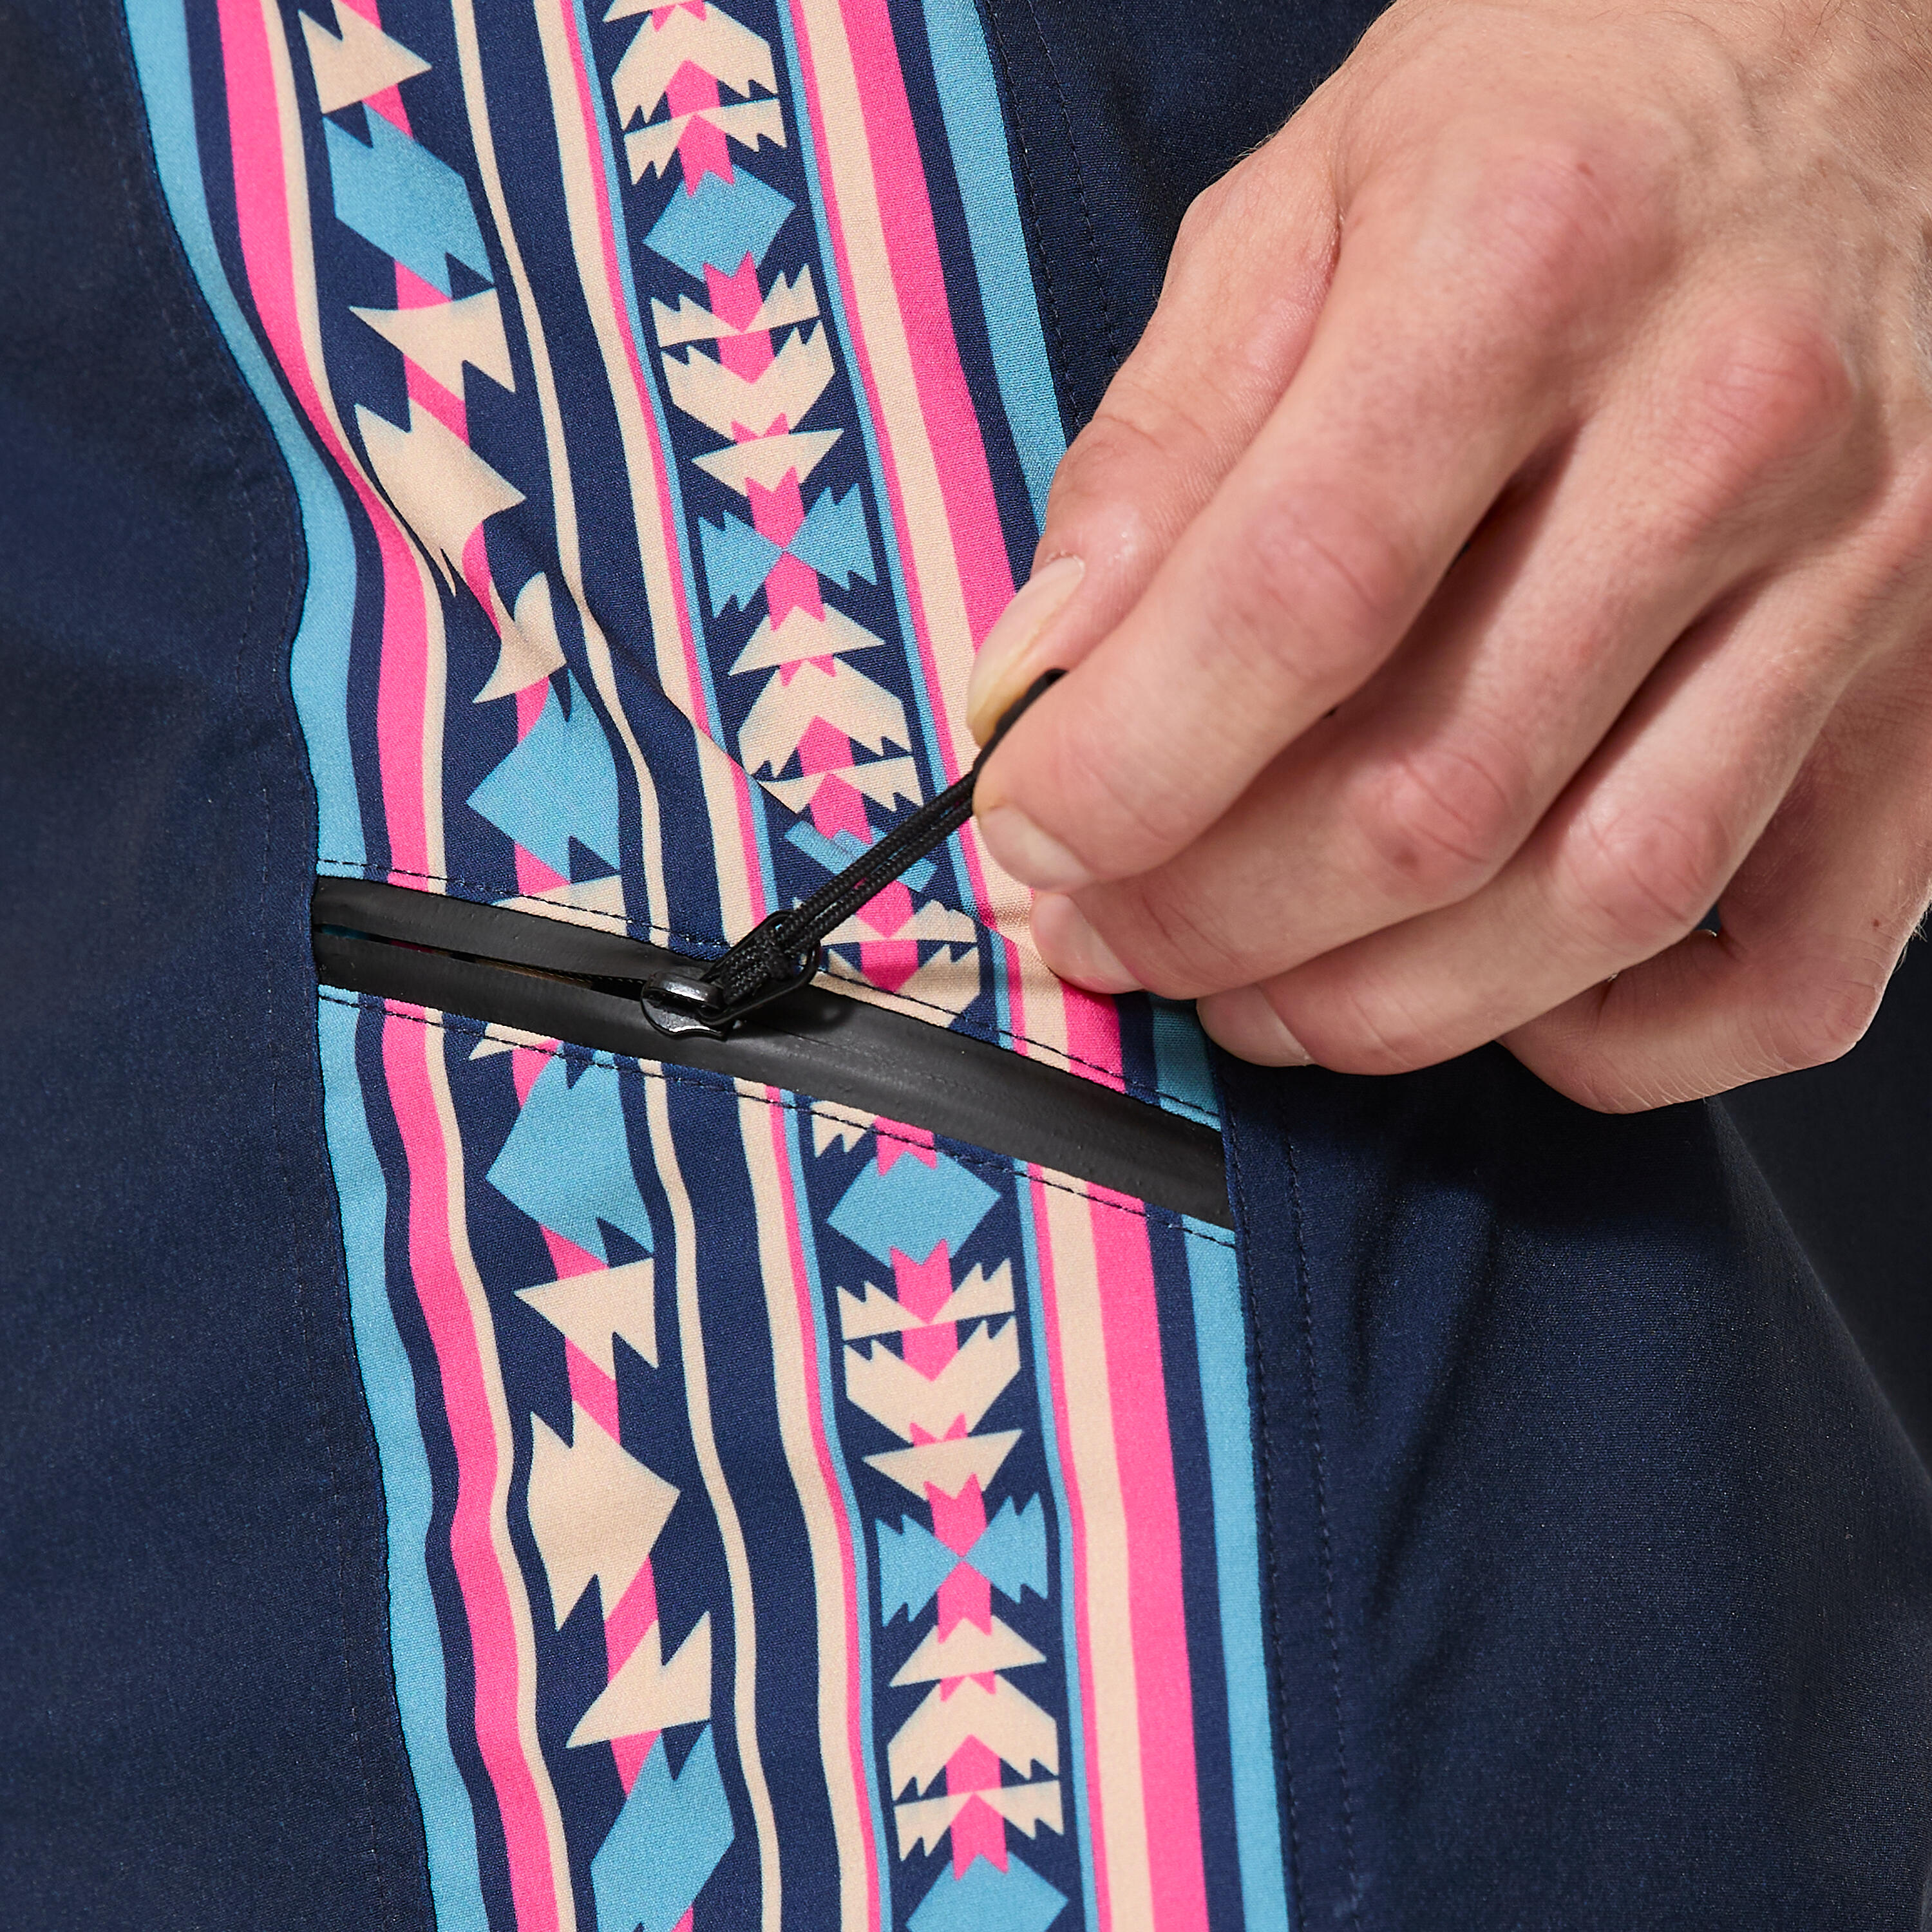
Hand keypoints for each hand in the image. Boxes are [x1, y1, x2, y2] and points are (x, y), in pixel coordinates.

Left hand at [967, 0, 1931, 1110]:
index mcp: (1527, 272)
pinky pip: (1798, 962)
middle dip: (1216, 917)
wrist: (1863, 33)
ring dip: (1380, 1005)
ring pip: (1596, 906)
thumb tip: (1042, 676)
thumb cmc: (1565, 103)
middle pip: (1431, 800)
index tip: (1029, 832)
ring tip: (1253, 997)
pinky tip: (1502, 1007)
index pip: (1293, 605)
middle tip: (1109, 928)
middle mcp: (1727, 433)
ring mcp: (1864, 578)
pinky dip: (1633, 1042)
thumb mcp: (1305, 201)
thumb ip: (1161, 449)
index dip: (1126, 772)